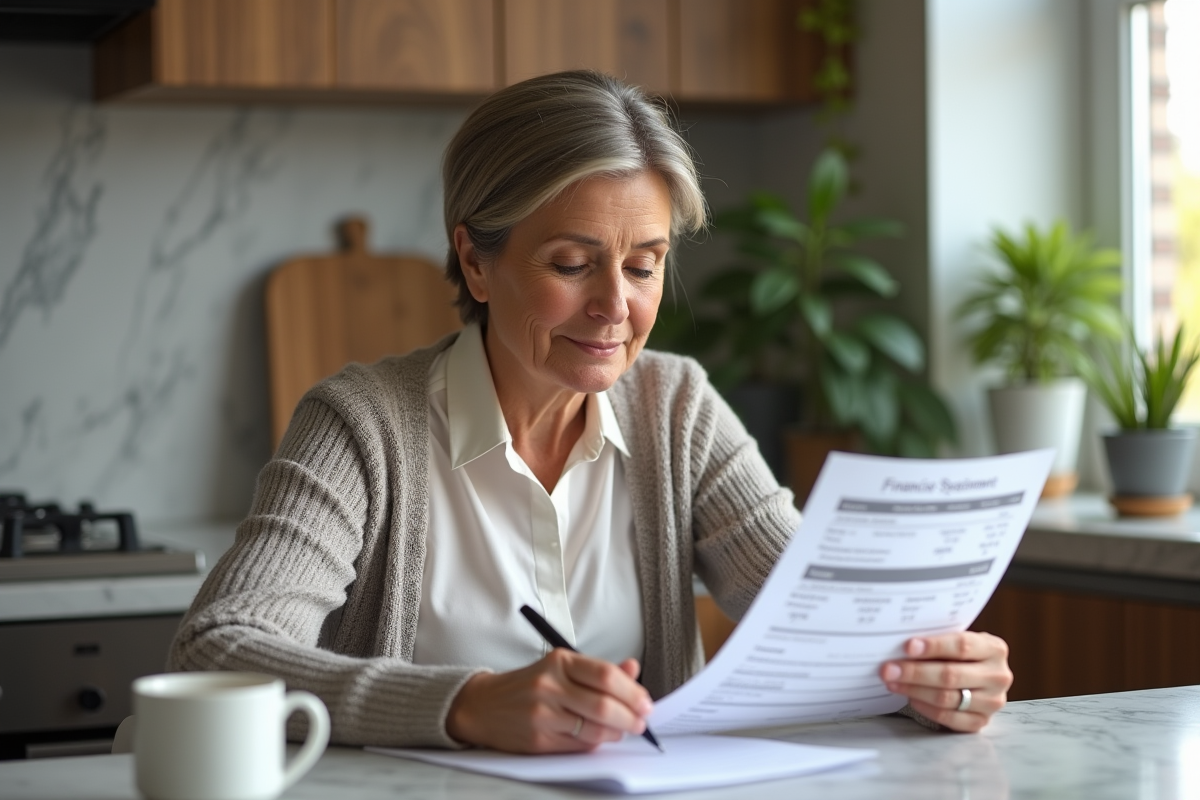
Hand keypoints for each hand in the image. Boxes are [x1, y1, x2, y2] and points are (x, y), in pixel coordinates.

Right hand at [445, 649, 652, 752]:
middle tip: (641, 721)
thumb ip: (598, 670)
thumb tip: (632, 669)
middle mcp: (549, 686)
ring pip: (594, 729)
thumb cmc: (528, 685)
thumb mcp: (561, 668)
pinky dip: (596, 742)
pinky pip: (578, 745)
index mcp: (559, 661)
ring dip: (617, 733)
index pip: (605, 675)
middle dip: (630, 717)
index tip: (645, 701)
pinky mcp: (538, 740)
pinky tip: (601, 737)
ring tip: (623, 730)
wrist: (482, 706)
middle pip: (603, 705)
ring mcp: (542, 714)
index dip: (632, 691)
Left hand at [880, 631, 1012, 732]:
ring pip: (947, 698)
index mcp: (994, 649)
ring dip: (915, 690)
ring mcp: (992, 702)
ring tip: (893, 683)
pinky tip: (911, 698)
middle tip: (889, 669)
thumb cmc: (963, 654)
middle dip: (915, 672)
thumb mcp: (958, 640)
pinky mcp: (981, 721)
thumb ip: (938, 642)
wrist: (982, 675)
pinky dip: (926, 708)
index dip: (933, 647)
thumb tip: (903, 646)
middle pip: (951, 675)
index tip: (908, 647)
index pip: (962, 646)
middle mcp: (998, 676)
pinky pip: (949, 717)